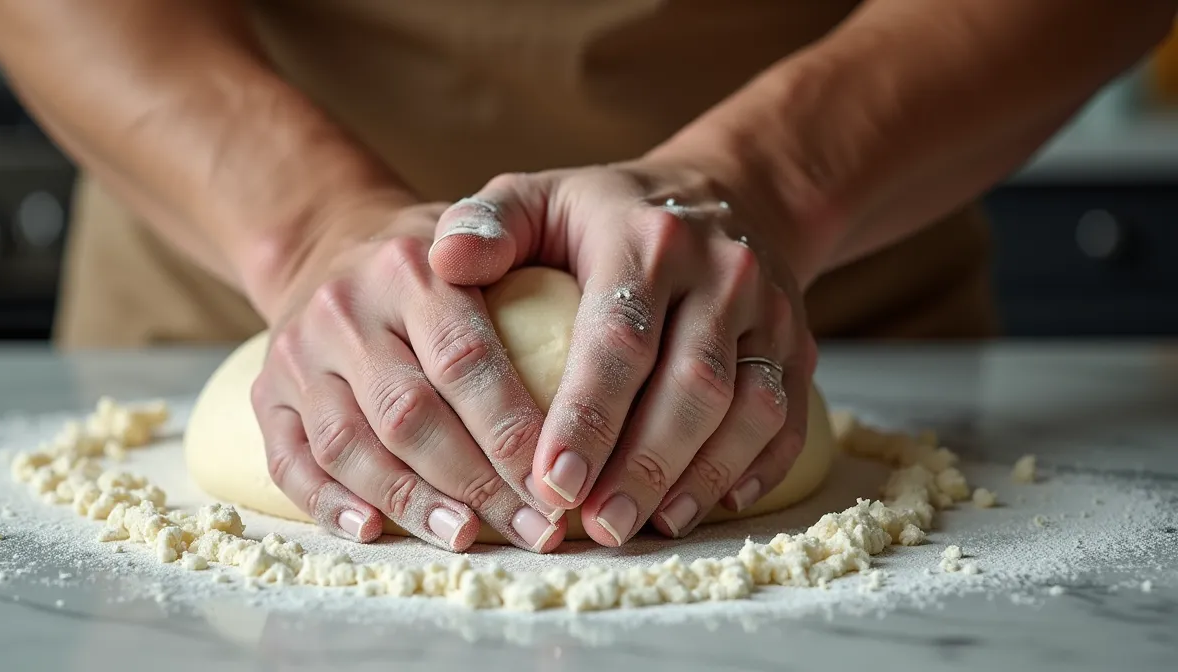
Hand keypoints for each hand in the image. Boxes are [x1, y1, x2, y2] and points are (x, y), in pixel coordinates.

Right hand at [250, 198, 564, 551]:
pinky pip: (289, 461)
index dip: (514, 432)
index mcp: (410, 268)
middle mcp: (346, 308)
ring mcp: (298, 354)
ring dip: (410, 502)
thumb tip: (604, 367)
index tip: (561, 486)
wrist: (329, 243)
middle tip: (534, 532)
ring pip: (350, 444)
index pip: (466, 360)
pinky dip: (328, 504)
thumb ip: (531, 284)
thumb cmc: (436, 262)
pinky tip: (371, 533)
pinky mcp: (264, 394)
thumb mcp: (483, 244)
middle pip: (410, 413)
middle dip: (477, 482)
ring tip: (466, 538)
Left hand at [428, 158, 816, 545]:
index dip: (588, 416)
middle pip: (691, 385)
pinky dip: (756, 469)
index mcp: (646, 239)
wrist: (726, 193)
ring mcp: (772, 310)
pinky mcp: (801, 345)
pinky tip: (708, 505)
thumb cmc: (604, 214)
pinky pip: (789, 417)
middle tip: (596, 528)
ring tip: (643, 527)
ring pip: (749, 409)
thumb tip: (444, 264)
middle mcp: (722, 271)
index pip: (619, 338)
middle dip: (642, 467)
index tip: (550, 482)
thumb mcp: (538, 196)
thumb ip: (486, 225)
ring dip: (698, 478)